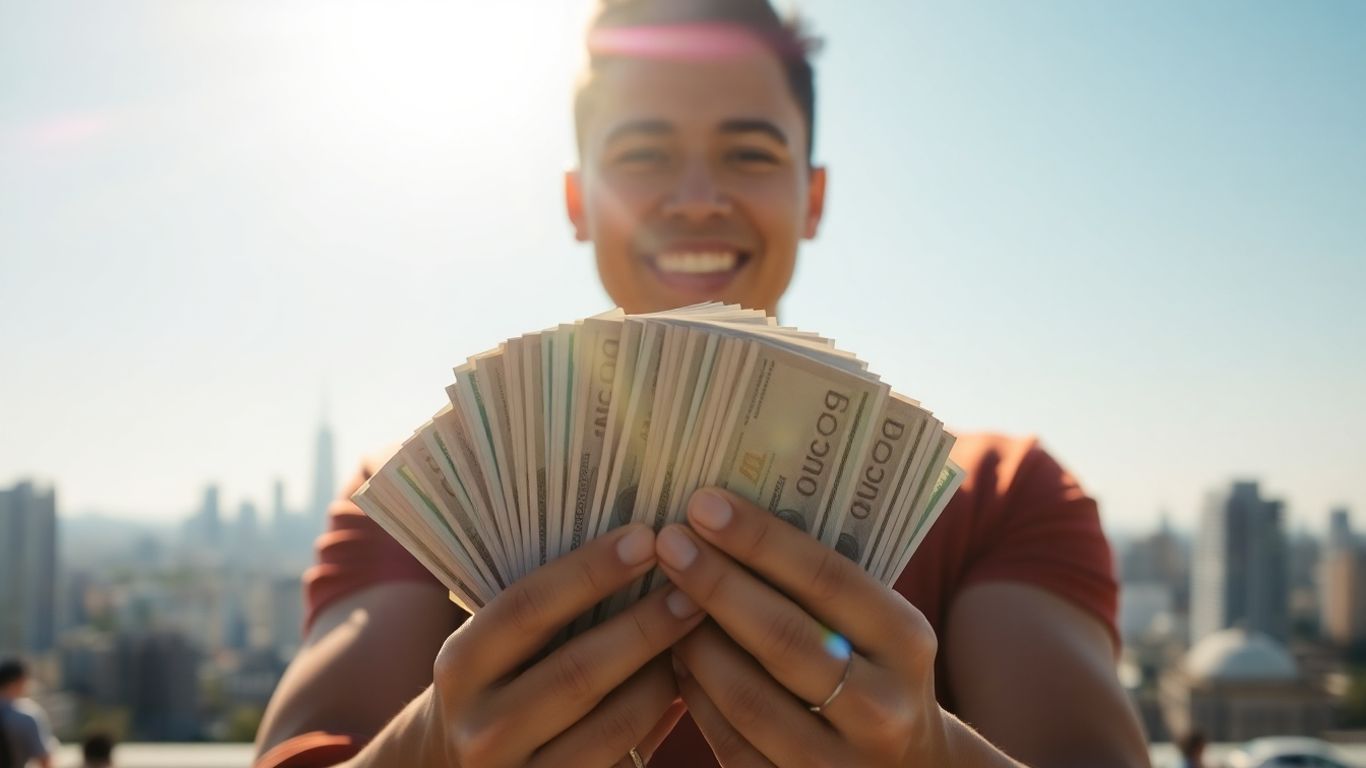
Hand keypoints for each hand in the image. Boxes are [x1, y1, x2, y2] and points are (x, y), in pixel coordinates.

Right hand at [427, 524, 705, 767]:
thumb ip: (551, 612)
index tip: (647, 536)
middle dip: (647, 625)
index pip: (527, 608)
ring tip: (701, 635)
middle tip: (697, 586)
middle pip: (579, 671)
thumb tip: (642, 545)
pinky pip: (628, 759)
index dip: (590, 570)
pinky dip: (663, 719)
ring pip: (615, 724)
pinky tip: (690, 685)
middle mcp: (481, 728)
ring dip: (667, 676)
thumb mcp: (499, 651)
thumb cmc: (501, 687)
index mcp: (460, 667)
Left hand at [657, 489, 949, 766]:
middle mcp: (882, 707)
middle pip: (783, 639)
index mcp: (905, 642)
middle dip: (717, 584)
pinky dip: (695, 697)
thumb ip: (820, 584)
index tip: (703, 505)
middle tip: (668, 542)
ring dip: (694, 643)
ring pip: (747, 698)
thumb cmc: (873, 669)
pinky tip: (673, 659)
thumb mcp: (876, 625)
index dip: (760, 540)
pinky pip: (730, 743)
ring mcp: (841, 763)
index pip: (827, 579)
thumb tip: (724, 517)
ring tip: (662, 599)